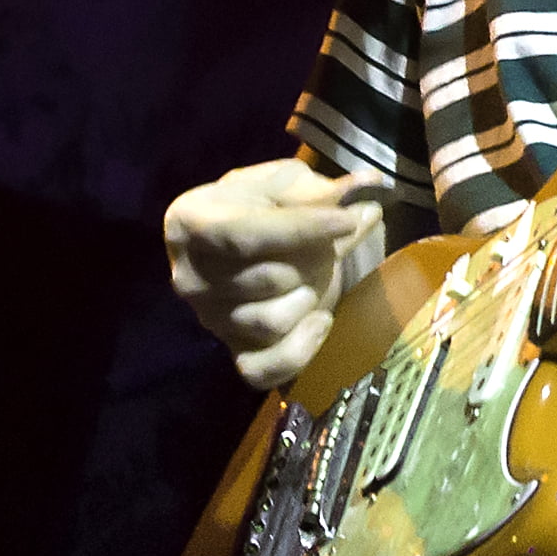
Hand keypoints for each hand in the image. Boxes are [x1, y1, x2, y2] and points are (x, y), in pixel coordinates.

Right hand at [166, 159, 390, 391]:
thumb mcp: (285, 185)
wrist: (247, 244)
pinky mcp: (231, 352)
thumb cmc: (262, 207)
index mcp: (188, 224)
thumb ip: (320, 189)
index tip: (348, 220)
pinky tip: (319, 321)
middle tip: (328, 244)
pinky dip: (300, 351)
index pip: (244, 236)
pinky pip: (263, 371)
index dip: (300, 229)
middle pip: (266, 279)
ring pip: (271, 322)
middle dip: (312, 260)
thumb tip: (368, 186)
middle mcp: (188, 277)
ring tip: (315, 277)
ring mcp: (208, 319)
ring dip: (309, 297)